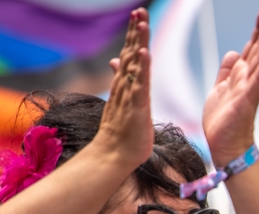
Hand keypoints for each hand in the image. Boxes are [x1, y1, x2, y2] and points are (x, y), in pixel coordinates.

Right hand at [96, 8, 153, 167]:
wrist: (114, 154)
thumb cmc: (122, 132)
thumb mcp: (124, 101)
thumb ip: (122, 81)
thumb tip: (116, 62)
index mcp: (126, 85)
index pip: (130, 55)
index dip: (134, 36)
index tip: (138, 16)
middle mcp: (126, 86)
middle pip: (131, 53)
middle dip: (136, 32)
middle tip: (140, 11)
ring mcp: (130, 95)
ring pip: (135, 64)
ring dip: (139, 43)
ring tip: (142, 23)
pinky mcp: (137, 106)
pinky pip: (140, 83)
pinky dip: (142, 67)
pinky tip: (144, 52)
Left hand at [202, 8, 258, 166]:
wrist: (225, 146)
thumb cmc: (223, 122)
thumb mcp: (219, 89)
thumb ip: (226, 71)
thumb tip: (233, 52)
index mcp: (240, 75)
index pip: (251, 47)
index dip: (257, 29)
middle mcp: (249, 78)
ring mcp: (250, 88)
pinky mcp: (248, 99)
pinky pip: (258, 79)